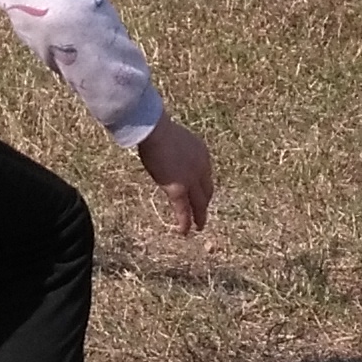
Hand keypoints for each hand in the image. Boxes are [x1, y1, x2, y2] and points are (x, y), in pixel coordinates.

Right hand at [136, 115, 214, 234]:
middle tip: (202, 214)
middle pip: (206, 191)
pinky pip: (183, 210)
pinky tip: (184, 231)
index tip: (200, 195)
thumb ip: (176, 153)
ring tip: (198, 227)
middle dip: (204, 204)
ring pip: (199, 204)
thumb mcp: (174, 141)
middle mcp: (201, 168)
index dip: (203, 188)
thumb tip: (167, 157)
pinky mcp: (178, 190)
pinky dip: (184, 222)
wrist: (155, 130)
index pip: (206, 176)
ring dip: (199, 217)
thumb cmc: (157, 130)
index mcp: (201, 154)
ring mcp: (191, 180)